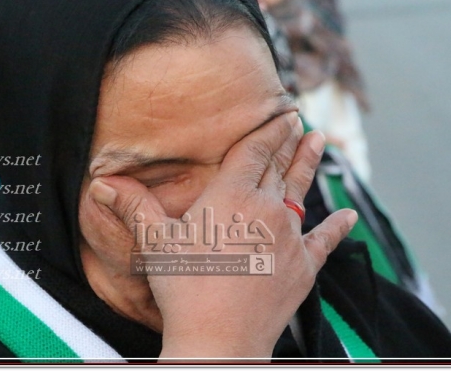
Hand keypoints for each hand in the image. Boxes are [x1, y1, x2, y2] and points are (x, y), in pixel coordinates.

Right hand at [91, 111, 356, 359]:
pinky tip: (349, 214)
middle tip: (301, 120)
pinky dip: (338, 226)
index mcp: (232, 196)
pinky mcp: (305, 267)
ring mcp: (289, 238)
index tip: (284, 112)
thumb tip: (101, 183)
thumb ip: (134, 207)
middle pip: (279, 166)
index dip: (270, 129)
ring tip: (320, 141)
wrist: (218, 339)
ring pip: (301, 192)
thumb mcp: (156, 243)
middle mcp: (266, 209)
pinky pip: (325, 240)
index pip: (256, 151)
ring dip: (310, 164)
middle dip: (289, 140)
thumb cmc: (184, 289)